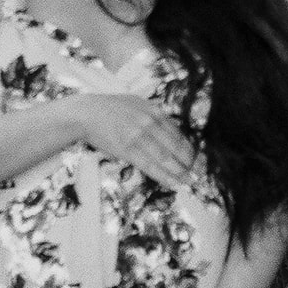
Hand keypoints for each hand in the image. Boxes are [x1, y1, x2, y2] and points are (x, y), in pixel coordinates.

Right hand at [65, 94, 198, 190]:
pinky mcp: (127, 150)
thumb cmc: (111, 108)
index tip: (198, 159)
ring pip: (166, 159)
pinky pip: (149, 166)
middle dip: (191, 163)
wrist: (86, 113)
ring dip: (180, 173)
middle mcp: (149, 123)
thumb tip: (172, 129)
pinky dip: (163, 176)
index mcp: (154, 111)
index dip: (191, 149)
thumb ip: (154, 115)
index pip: (179, 134)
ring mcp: (138, 137)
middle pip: (177, 147)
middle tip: (200, 174)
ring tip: (190, 182)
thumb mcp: (137, 104)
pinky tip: (173, 183)